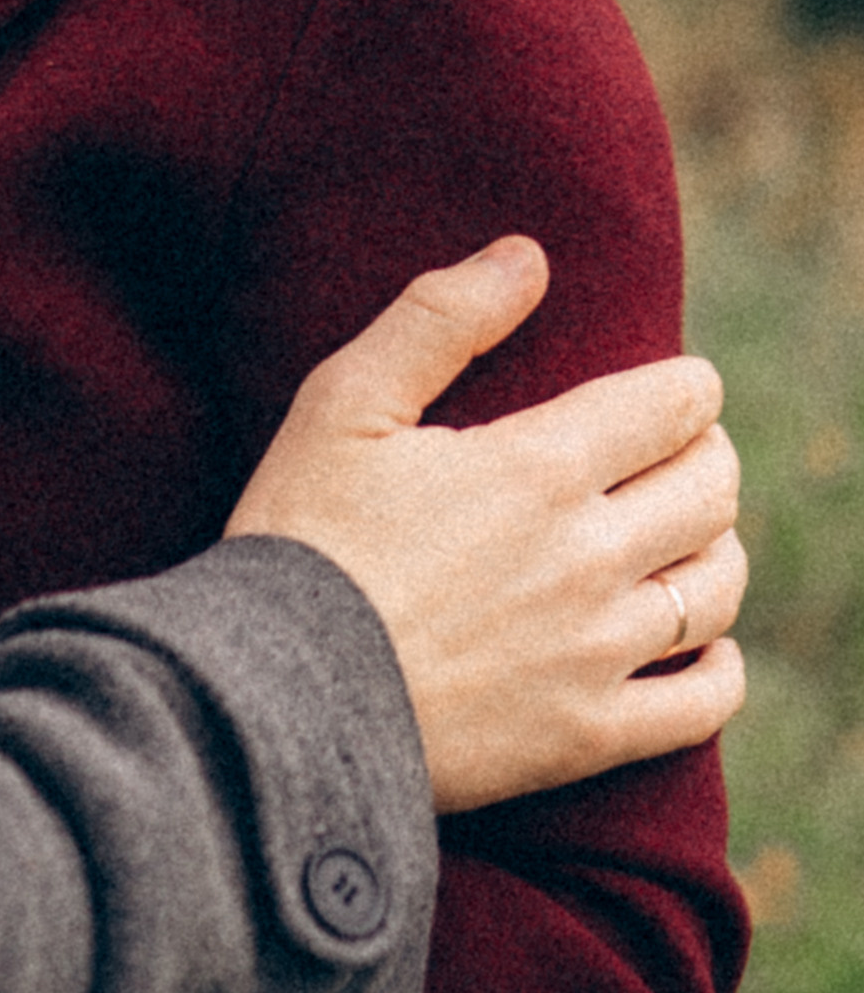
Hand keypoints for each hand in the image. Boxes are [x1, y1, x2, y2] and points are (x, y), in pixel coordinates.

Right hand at [227, 235, 744, 812]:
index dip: (686, 386)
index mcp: (538, 466)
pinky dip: (721, 667)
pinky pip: (703, 703)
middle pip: (711, 489)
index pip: (676, 405)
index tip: (669, 389)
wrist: (272, 698)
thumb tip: (526, 257)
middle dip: (706, 455)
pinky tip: (702, 646)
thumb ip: (439, 318)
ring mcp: (596, 652)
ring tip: (683, 536)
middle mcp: (589, 556)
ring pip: (717, 587)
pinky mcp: (586, 735)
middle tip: (676, 452)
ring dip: (715, 547)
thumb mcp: (343, 402)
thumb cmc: (300, 535)